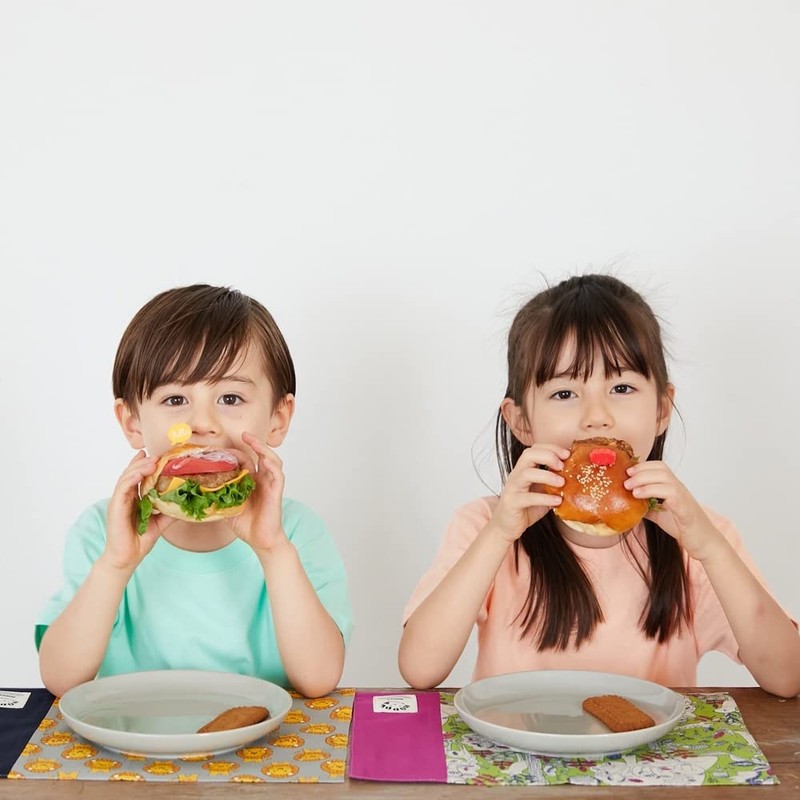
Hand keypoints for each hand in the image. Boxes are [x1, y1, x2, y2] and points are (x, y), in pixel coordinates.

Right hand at [101, 451, 173, 571]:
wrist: (128, 558)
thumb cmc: (140, 540)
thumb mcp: (160, 522)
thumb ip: (169, 511)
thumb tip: (186, 502)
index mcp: (133, 499)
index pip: (136, 477)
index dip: (143, 464)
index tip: (154, 455)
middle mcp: (124, 498)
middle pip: (131, 474)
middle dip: (143, 463)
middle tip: (156, 455)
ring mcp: (118, 502)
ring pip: (126, 478)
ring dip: (138, 468)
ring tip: (151, 462)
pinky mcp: (115, 508)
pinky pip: (122, 490)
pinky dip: (130, 480)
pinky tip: (139, 475)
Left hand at [226, 432, 287, 553]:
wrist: (260, 540)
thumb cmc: (246, 525)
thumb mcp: (226, 507)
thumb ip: (216, 497)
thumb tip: (196, 493)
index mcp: (250, 481)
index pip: (245, 461)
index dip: (235, 453)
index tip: (222, 448)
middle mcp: (262, 479)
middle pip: (259, 455)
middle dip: (252, 443)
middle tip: (242, 434)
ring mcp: (270, 484)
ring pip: (271, 460)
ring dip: (263, 449)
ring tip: (253, 440)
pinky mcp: (276, 492)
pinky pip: (277, 474)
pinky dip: (272, 465)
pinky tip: (264, 460)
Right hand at [490, 443, 568, 543]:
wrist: (506, 526)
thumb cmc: (526, 508)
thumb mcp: (542, 492)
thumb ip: (553, 483)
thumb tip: (577, 477)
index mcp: (523, 470)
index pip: (534, 449)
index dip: (551, 448)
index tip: (567, 454)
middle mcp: (516, 475)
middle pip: (528, 455)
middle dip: (548, 456)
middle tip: (563, 465)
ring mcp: (512, 488)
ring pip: (526, 474)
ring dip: (547, 476)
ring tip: (562, 483)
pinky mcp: (512, 503)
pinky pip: (527, 498)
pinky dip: (544, 498)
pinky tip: (557, 501)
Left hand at [624, 461, 721, 560]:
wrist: (705, 544)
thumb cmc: (684, 528)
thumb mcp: (660, 515)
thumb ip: (647, 507)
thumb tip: (628, 503)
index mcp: (673, 488)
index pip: (660, 468)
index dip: (643, 466)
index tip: (628, 471)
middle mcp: (680, 490)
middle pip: (662, 470)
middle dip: (641, 472)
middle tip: (626, 481)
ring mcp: (684, 499)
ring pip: (667, 481)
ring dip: (646, 482)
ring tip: (631, 490)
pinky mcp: (687, 512)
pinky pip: (675, 498)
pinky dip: (658, 495)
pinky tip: (645, 500)